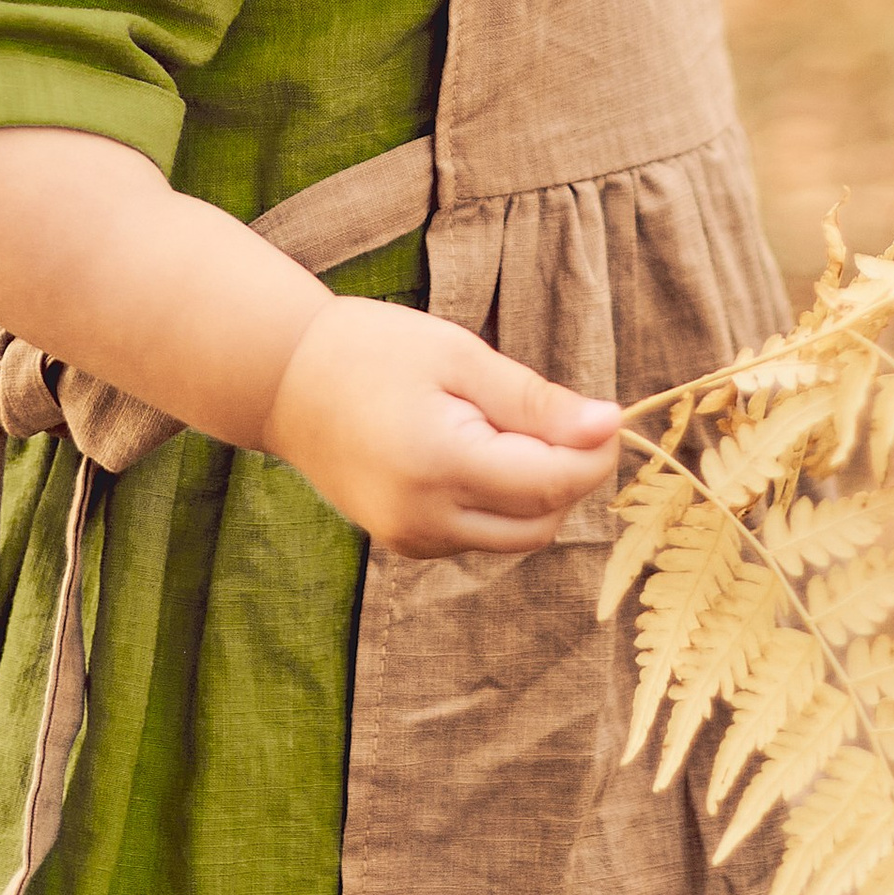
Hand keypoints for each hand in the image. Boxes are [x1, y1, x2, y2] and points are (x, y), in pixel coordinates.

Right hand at [261, 293, 621, 557]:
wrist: (284, 378)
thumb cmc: (373, 351)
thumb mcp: (460, 357)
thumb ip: (535, 401)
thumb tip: (609, 424)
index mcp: (442, 465)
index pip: (554, 483)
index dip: (595, 453)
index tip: (608, 414)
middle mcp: (427, 519)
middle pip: (543, 520)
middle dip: (570, 474)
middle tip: (558, 414)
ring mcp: (412, 539)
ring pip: (516, 537)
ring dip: (536, 492)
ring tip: (504, 427)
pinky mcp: (404, 544)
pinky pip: (479, 536)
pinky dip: (499, 503)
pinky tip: (474, 452)